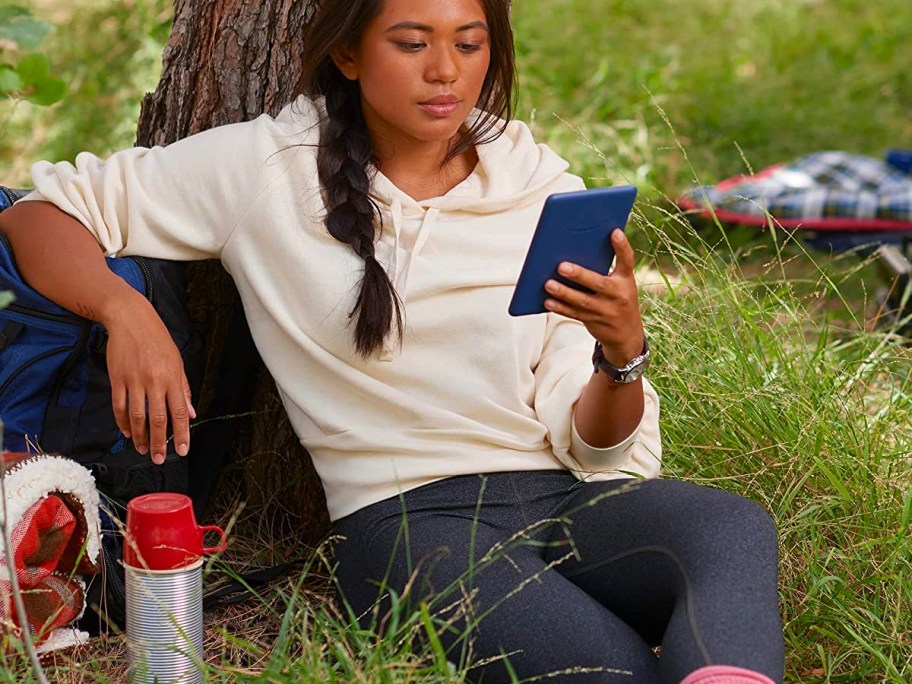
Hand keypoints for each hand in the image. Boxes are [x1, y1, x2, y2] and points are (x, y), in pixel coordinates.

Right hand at [103, 295, 195, 463]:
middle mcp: (154, 381)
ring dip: (141, 437)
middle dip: (160, 442)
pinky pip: (119, 406)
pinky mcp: (117, 379)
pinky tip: (128, 432)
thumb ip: (183, 390)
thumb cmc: (157, 339)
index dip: (181, 434)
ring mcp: (134, 380)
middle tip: (160, 458)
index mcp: (172, 377)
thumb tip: (191, 414)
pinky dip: (123, 423)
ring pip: (137, 417)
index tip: (182, 450)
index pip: (179, 412)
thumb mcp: (177, 362)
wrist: (130, 319)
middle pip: (158, 419)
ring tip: (144, 449)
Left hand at [543, 229, 644, 365]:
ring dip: (564, 293)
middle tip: (561, 266)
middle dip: (579, 275)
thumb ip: (606, 270)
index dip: (622, 246)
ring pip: (582, 301)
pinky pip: (574, 314)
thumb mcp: (621, 284)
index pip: (627, 261)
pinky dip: (560, 307)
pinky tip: (548, 301)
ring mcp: (606, 310)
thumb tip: (576, 249)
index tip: (615, 232)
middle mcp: (618, 295)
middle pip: (598, 283)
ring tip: (548, 284)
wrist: (627, 334)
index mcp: (626, 280)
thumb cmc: (618, 299)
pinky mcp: (593, 321)